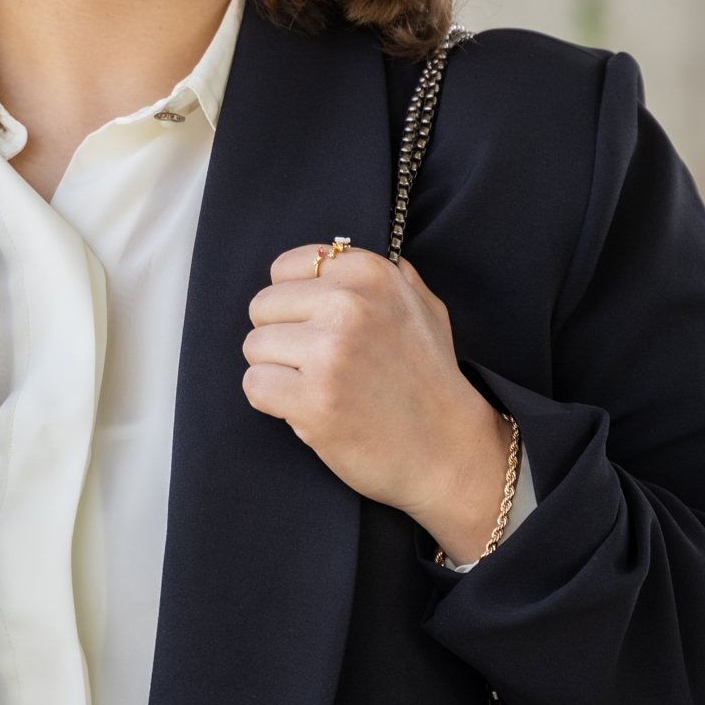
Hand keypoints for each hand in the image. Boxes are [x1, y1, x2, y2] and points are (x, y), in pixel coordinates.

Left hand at [244, 244, 514, 565]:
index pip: (284, 269)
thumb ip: (380, 274)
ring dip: (278, 372)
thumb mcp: (421, 305)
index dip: (295, 304)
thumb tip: (331, 253)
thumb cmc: (430, 379)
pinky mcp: (314, 400)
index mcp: (369, 273)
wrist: (450, 451)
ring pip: (254, 347)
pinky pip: (255, 385)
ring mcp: (330, 353)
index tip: (322, 329)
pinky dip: (273, 403)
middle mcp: (348, 304)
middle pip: (262, 307)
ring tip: (321, 388)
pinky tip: (310, 410)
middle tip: (322, 366)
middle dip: (283, 339)